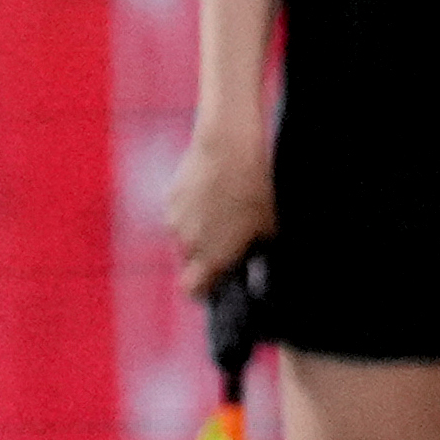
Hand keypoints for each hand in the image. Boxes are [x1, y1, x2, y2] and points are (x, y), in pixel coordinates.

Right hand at [164, 117, 272, 296]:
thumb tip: (258, 256)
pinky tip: (214, 195)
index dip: (204, 291)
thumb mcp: (268, 226)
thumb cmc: (254, 188)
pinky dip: (193, 212)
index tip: (217, 284)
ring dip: (199, 233)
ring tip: (223, 213)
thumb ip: (257, 249)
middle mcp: (187, 244)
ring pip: (184, 237)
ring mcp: (175, 220)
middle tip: (228, 244)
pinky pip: (180, 214)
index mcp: (210, 258)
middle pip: (189, 264)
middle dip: (205, 259)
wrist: (227, 148)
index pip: (192, 291)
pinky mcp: (171, 197)